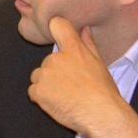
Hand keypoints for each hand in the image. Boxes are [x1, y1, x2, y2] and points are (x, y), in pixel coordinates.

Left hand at [28, 17, 137, 137]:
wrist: (100, 113)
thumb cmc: (103, 90)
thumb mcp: (100, 63)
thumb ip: (88, 44)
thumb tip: (85, 29)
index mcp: (73, 48)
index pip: (57, 24)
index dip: (55, 27)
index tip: (57, 35)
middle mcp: (56, 58)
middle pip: (48, 60)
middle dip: (55, 71)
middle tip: (71, 85)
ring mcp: (45, 74)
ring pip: (39, 76)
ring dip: (47, 84)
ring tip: (64, 95)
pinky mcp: (38, 91)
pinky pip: (33, 91)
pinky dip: (41, 98)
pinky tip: (56, 103)